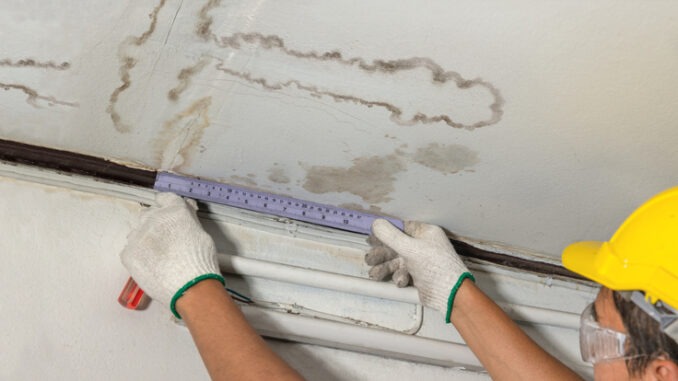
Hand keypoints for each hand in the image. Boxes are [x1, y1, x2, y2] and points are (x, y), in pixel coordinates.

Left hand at [120, 192, 223, 317]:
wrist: (189, 287)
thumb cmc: (200, 263)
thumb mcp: (202, 234)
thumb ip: (189, 220)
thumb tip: (186, 212)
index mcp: (174, 211)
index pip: (164, 198)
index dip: (166, 205)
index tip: (166, 210)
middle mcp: (154, 219)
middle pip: (148, 213)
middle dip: (155, 222)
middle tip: (164, 237)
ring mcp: (138, 236)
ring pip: (137, 230)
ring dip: (145, 237)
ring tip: (157, 253)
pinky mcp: (128, 253)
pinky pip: (130, 248)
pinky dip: (138, 254)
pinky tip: (150, 263)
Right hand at [366, 219, 473, 322]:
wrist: (450, 294)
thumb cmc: (436, 267)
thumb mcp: (411, 248)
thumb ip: (391, 236)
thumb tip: (376, 223)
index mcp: (425, 233)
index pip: (401, 228)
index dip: (385, 233)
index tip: (371, 238)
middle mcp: (423, 245)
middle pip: (395, 246)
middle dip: (382, 254)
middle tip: (369, 259)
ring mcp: (420, 261)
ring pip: (397, 261)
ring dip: (385, 268)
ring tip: (374, 274)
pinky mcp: (418, 275)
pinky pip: (403, 272)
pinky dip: (398, 277)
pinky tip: (399, 281)